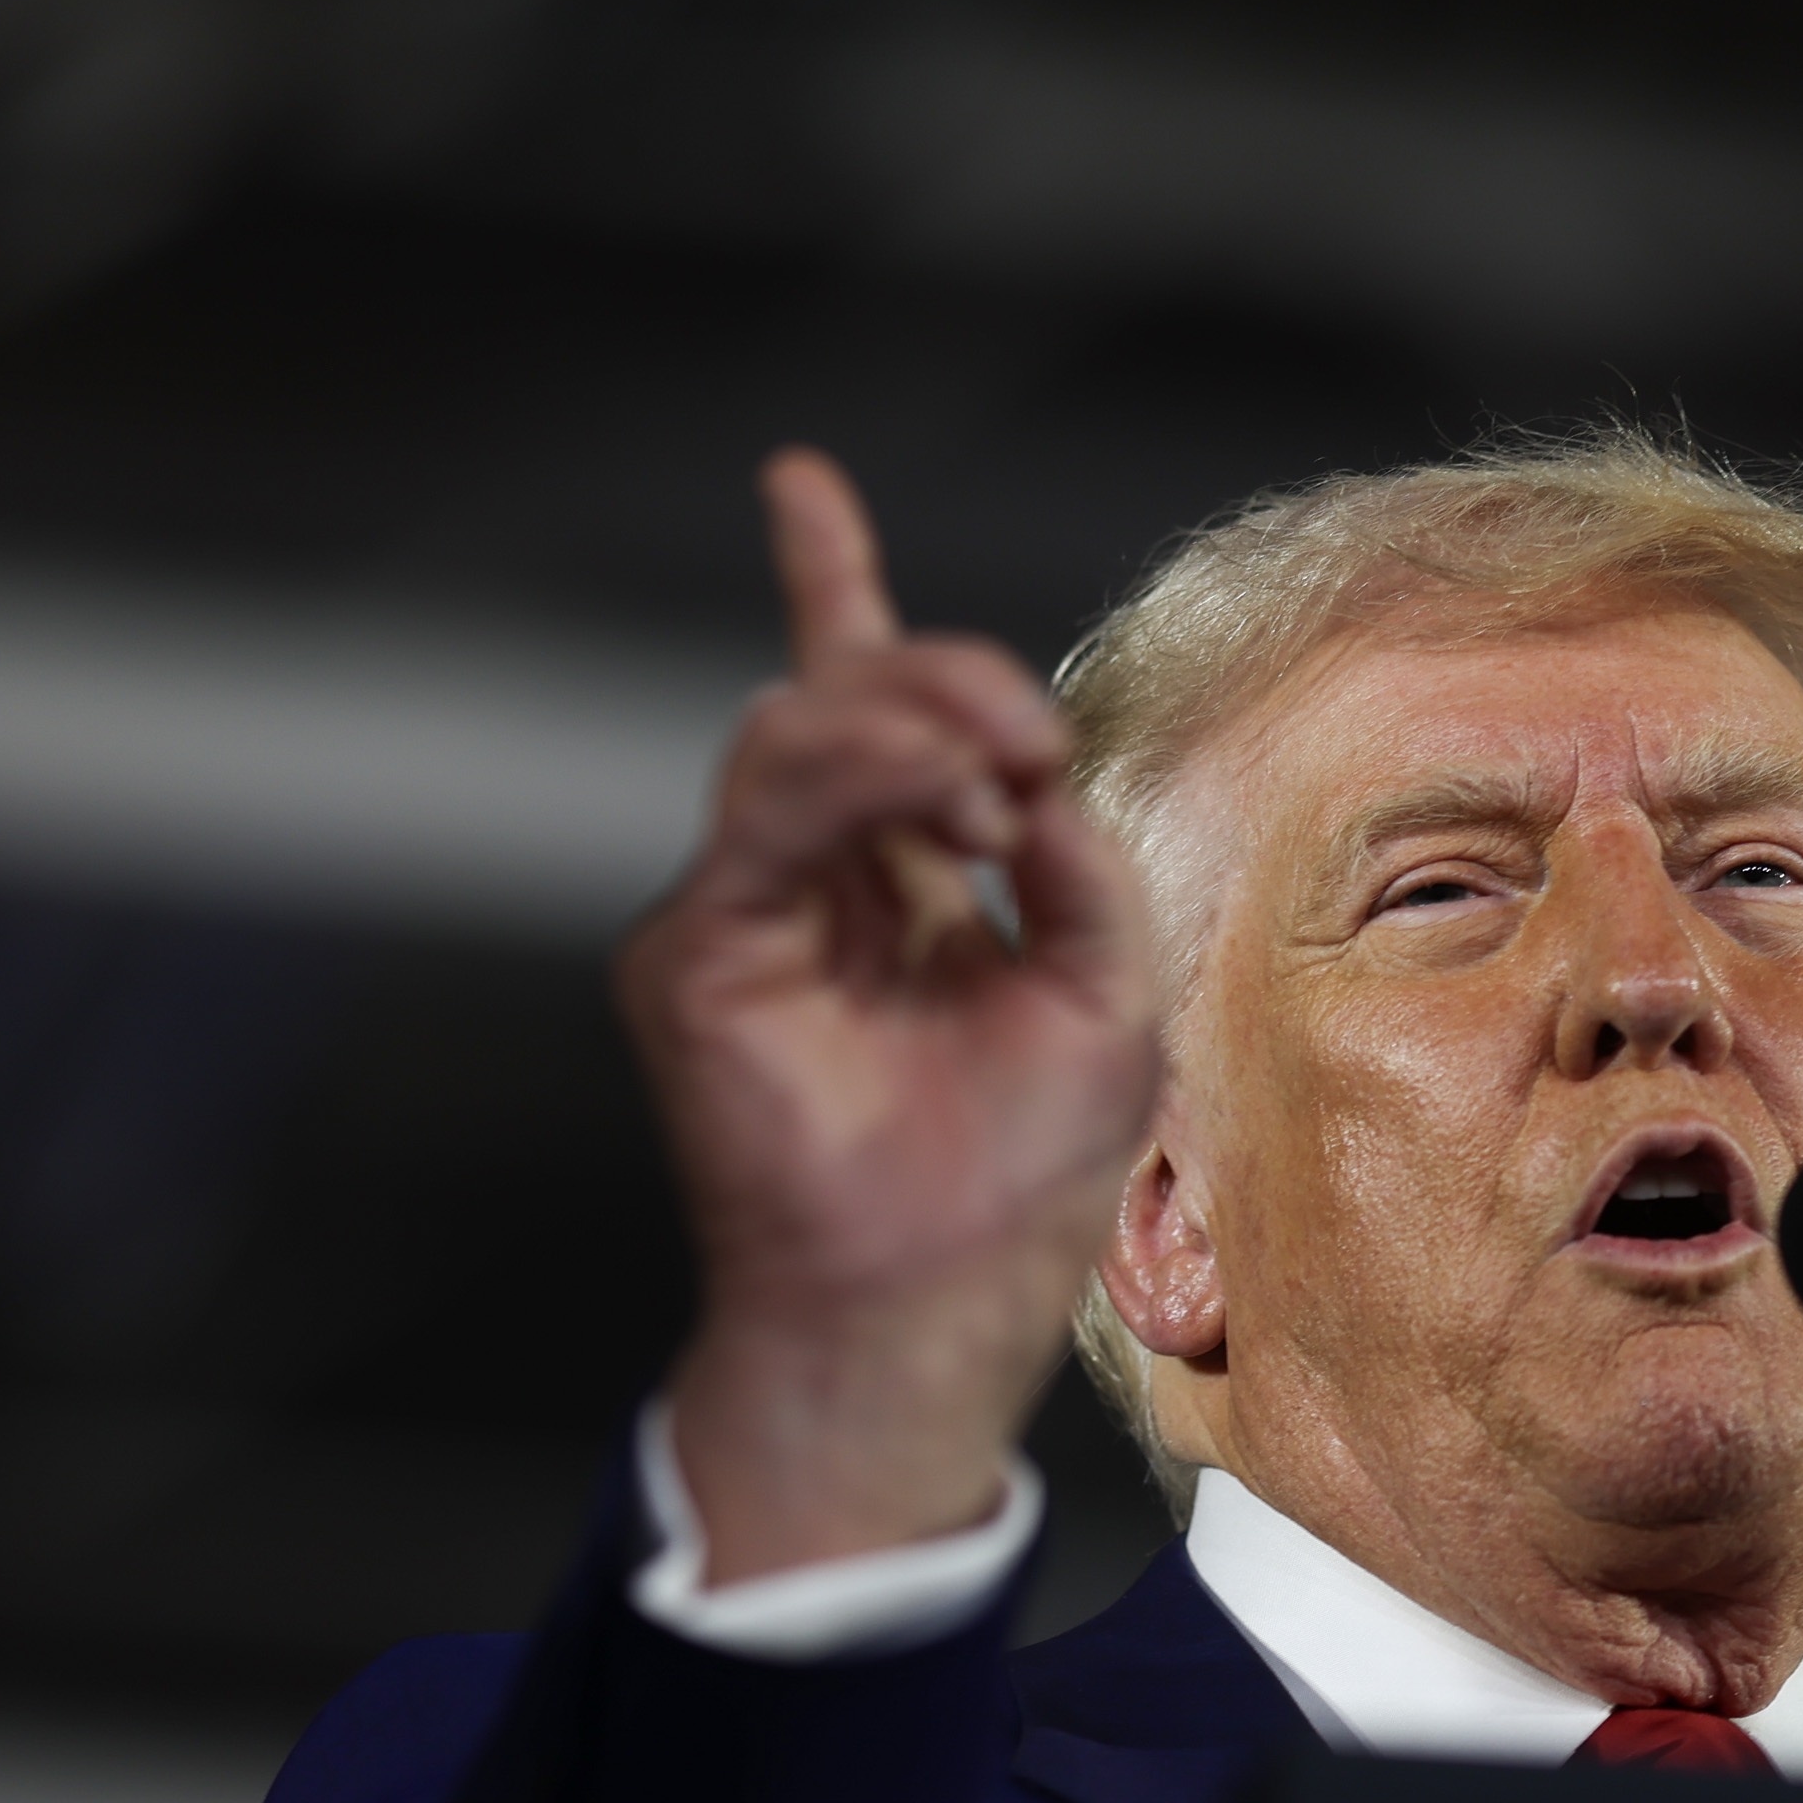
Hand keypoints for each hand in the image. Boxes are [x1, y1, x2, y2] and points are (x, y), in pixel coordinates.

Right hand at [620, 449, 1162, 1582]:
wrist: (935, 1315)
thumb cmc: (1015, 1186)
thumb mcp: (1103, 1000)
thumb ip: (1074, 872)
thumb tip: (1031, 778)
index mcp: (892, 885)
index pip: (852, 710)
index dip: (822, 588)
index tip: (796, 487)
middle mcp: (806, 888)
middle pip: (833, 701)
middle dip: (934, 676)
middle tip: (1023, 731)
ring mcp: (740, 920)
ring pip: (790, 740)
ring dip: (905, 722)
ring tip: (996, 766)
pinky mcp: (698, 964)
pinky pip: (763, 823)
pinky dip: (858, 782)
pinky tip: (947, 797)